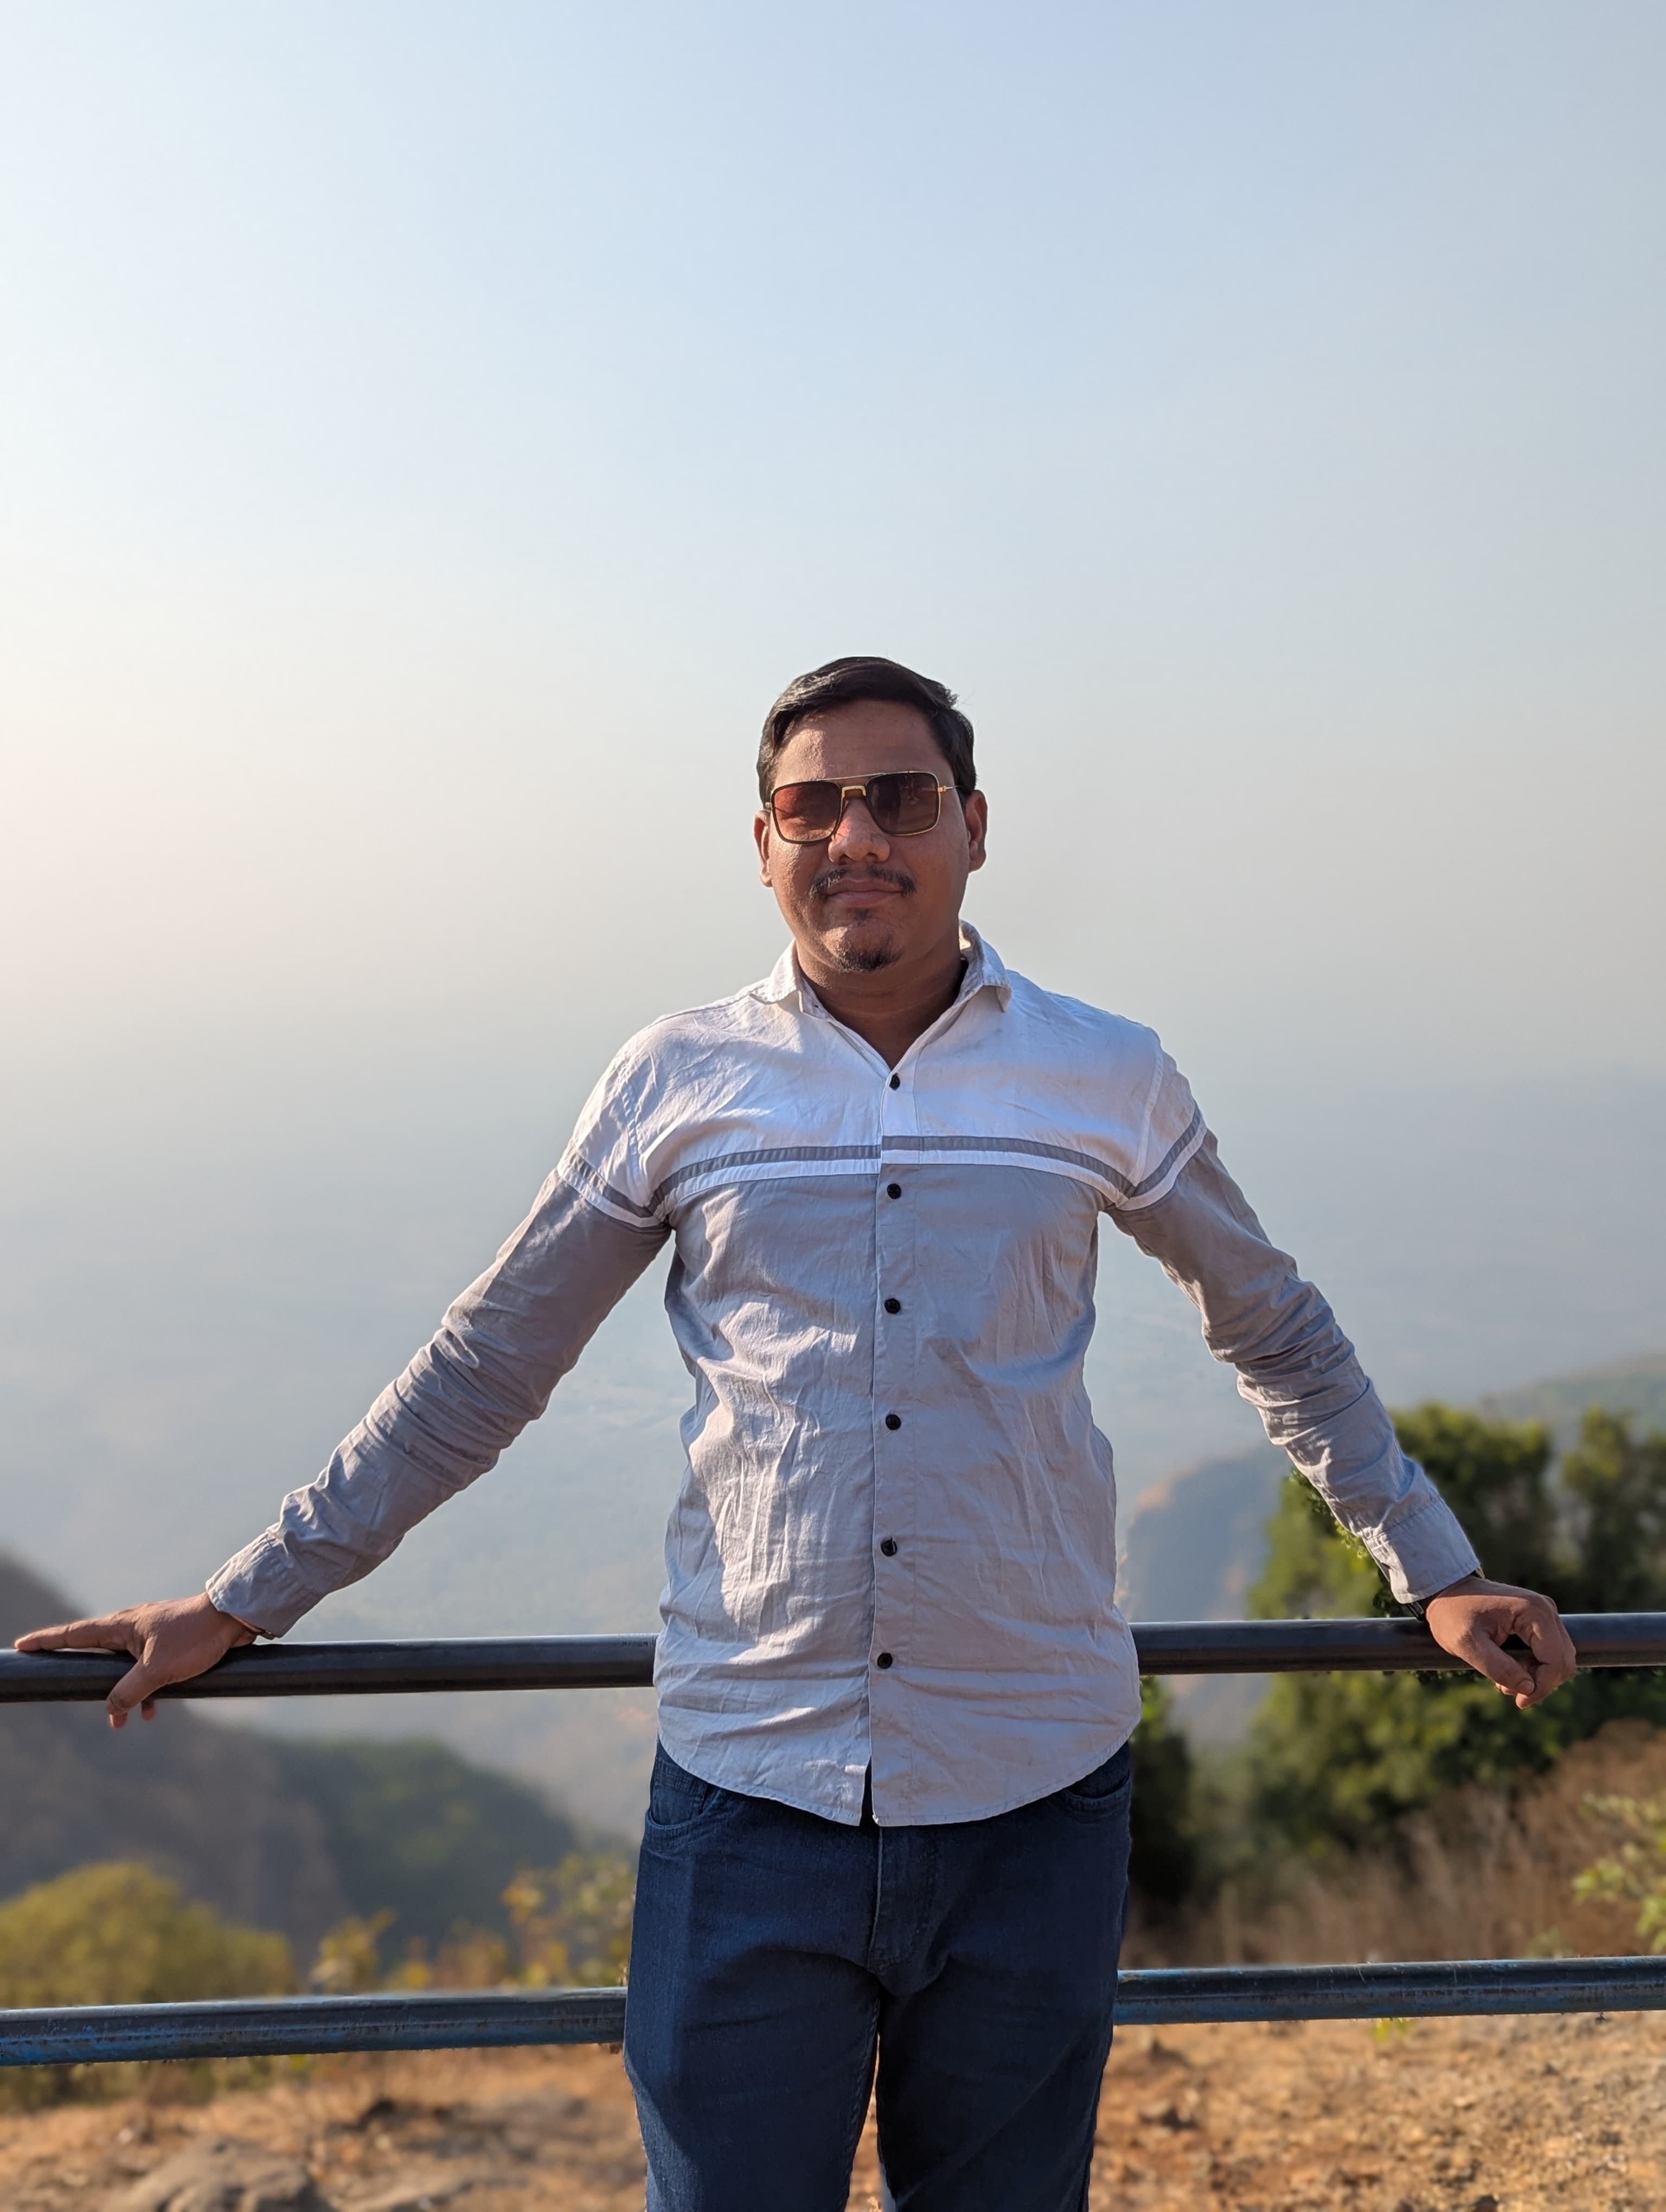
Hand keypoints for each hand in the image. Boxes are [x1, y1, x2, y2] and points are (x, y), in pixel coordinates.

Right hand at [15, 1594, 257, 1728]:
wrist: (235, 1619)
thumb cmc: (195, 1637)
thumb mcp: (158, 1670)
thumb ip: (129, 1691)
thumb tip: (111, 1709)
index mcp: (122, 1625)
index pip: (74, 1634)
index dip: (47, 1641)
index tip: (23, 1645)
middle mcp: (132, 1628)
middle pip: (97, 1655)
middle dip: (87, 1678)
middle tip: (68, 1689)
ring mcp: (151, 1636)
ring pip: (125, 1669)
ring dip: (123, 1694)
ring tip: (121, 1722)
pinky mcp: (170, 1646)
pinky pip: (148, 1672)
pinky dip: (147, 1691)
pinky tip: (152, 1710)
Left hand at [1421, 1574, 1576, 1708]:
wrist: (1447, 1591)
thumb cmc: (1453, 1614)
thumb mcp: (1466, 1643)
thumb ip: (1497, 1667)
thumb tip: (1529, 1688)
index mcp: (1533, 1611)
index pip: (1556, 1661)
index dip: (1542, 1687)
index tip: (1519, 1702)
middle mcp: (1546, 1609)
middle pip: (1563, 1661)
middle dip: (1540, 1683)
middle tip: (1505, 1689)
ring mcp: (1545, 1613)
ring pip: (1559, 1659)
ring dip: (1537, 1677)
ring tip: (1504, 1681)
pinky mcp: (1539, 1620)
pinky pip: (1550, 1652)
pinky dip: (1536, 1668)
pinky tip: (1511, 1671)